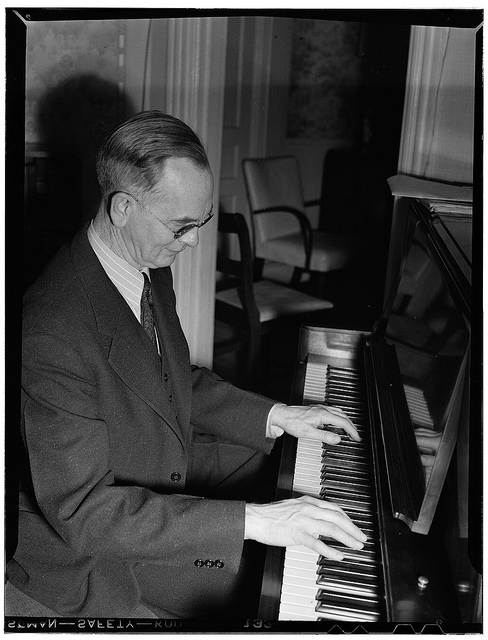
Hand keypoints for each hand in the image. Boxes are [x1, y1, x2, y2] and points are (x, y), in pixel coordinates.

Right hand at [244, 495, 366, 559]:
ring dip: (347, 538)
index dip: (347, 517)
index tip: (354, 526)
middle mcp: (308, 509)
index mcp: (308, 502)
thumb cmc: (271, 514)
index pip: (334, 508)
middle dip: (353, 528)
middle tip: (362, 538)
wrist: (256, 518)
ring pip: (332, 528)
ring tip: (356, 546)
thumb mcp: (293, 506)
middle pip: (337, 517)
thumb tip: (318, 519)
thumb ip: (307, 511)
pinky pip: (317, 543)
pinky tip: (338, 556)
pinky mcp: (297, 534)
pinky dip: (330, 550)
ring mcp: (304, 521)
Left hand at [270, 403, 359, 443]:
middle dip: (352, 426)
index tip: (357, 438)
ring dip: (346, 420)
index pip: (343, 422)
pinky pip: (333, 411)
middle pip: (343, 416)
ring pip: (339, 412)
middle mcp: (323, 410)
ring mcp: (320, 408)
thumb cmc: (293, 423)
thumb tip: (338, 439)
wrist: (282, 415)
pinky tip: (336, 422)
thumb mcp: (309, 433)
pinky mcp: (317, 409)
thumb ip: (324, 436)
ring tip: (349, 429)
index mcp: (323, 414)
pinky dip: (339, 417)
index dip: (352, 431)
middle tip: (356, 436)